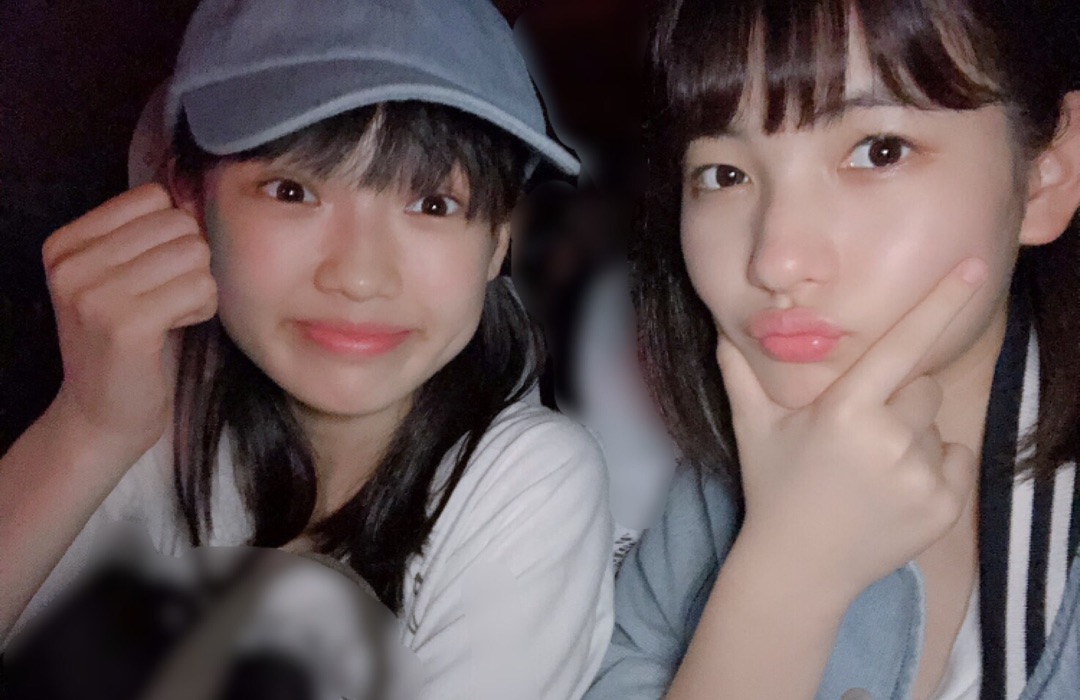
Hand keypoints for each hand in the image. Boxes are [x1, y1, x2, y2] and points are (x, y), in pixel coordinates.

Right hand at [42, 184, 216, 465]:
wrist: (102, 415)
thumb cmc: (126, 343)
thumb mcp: (118, 277)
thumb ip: (144, 234)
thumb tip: (196, 188)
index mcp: (64, 242)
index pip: (153, 198)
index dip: (171, 236)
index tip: (151, 275)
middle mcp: (71, 264)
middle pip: (179, 224)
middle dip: (190, 262)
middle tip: (165, 300)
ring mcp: (94, 294)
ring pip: (195, 254)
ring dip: (198, 287)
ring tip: (169, 315)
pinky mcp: (127, 325)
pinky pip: (202, 287)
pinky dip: (202, 308)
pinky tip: (176, 328)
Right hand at [718, 259, 986, 601]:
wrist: (799, 567)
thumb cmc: (774, 488)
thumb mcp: (753, 428)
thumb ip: (741, 374)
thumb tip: (723, 330)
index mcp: (845, 412)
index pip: (902, 345)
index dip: (939, 304)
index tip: (974, 269)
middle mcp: (889, 440)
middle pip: (920, 387)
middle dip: (896, 399)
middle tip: (860, 432)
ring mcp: (920, 477)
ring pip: (935, 425)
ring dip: (911, 435)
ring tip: (871, 467)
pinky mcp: (943, 507)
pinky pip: (954, 459)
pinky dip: (932, 467)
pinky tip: (893, 489)